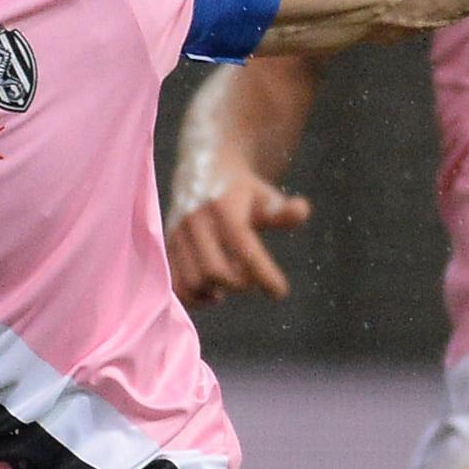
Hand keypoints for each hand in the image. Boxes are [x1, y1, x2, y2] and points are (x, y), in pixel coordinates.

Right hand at [166, 173, 312, 305]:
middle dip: (239, 283)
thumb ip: (283, 211)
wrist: (203, 172)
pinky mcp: (166, 247)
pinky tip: (213, 293)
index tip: (280, 292)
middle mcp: (195, 221)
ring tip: (232, 282)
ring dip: (217, 290)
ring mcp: (177, 235)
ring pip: (193, 281)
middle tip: (252, 279)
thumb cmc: (243, 191)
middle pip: (215, 271)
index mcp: (223, 206)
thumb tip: (301, 211)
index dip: (263, 273)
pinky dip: (194, 297)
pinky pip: (175, 284)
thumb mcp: (266, 195)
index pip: (243, 247)